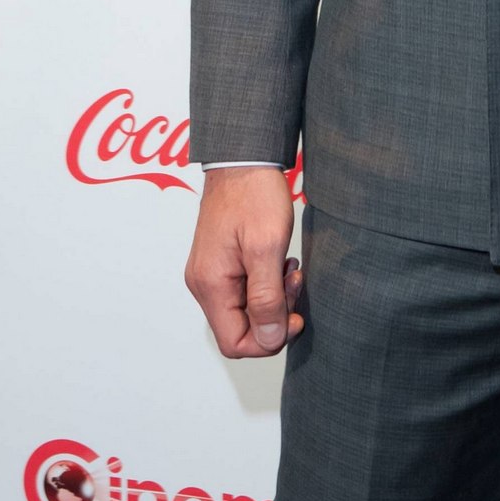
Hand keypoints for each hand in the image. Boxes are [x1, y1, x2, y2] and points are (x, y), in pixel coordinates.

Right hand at [184, 166, 303, 357]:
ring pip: (245, 310)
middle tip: (295, 282)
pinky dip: (266, 283)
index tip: (294, 316)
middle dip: (275, 314)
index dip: (269, 339)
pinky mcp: (221, 262)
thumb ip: (267, 297)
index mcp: (210, 284)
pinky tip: (280, 262)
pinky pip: (244, 290)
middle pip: (240, 328)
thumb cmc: (253, 194)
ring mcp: (211, 272)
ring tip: (290, 268)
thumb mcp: (267, 247)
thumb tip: (270, 338)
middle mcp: (204, 283)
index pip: (235, 343)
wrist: (244, 157)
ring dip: (273, 297)